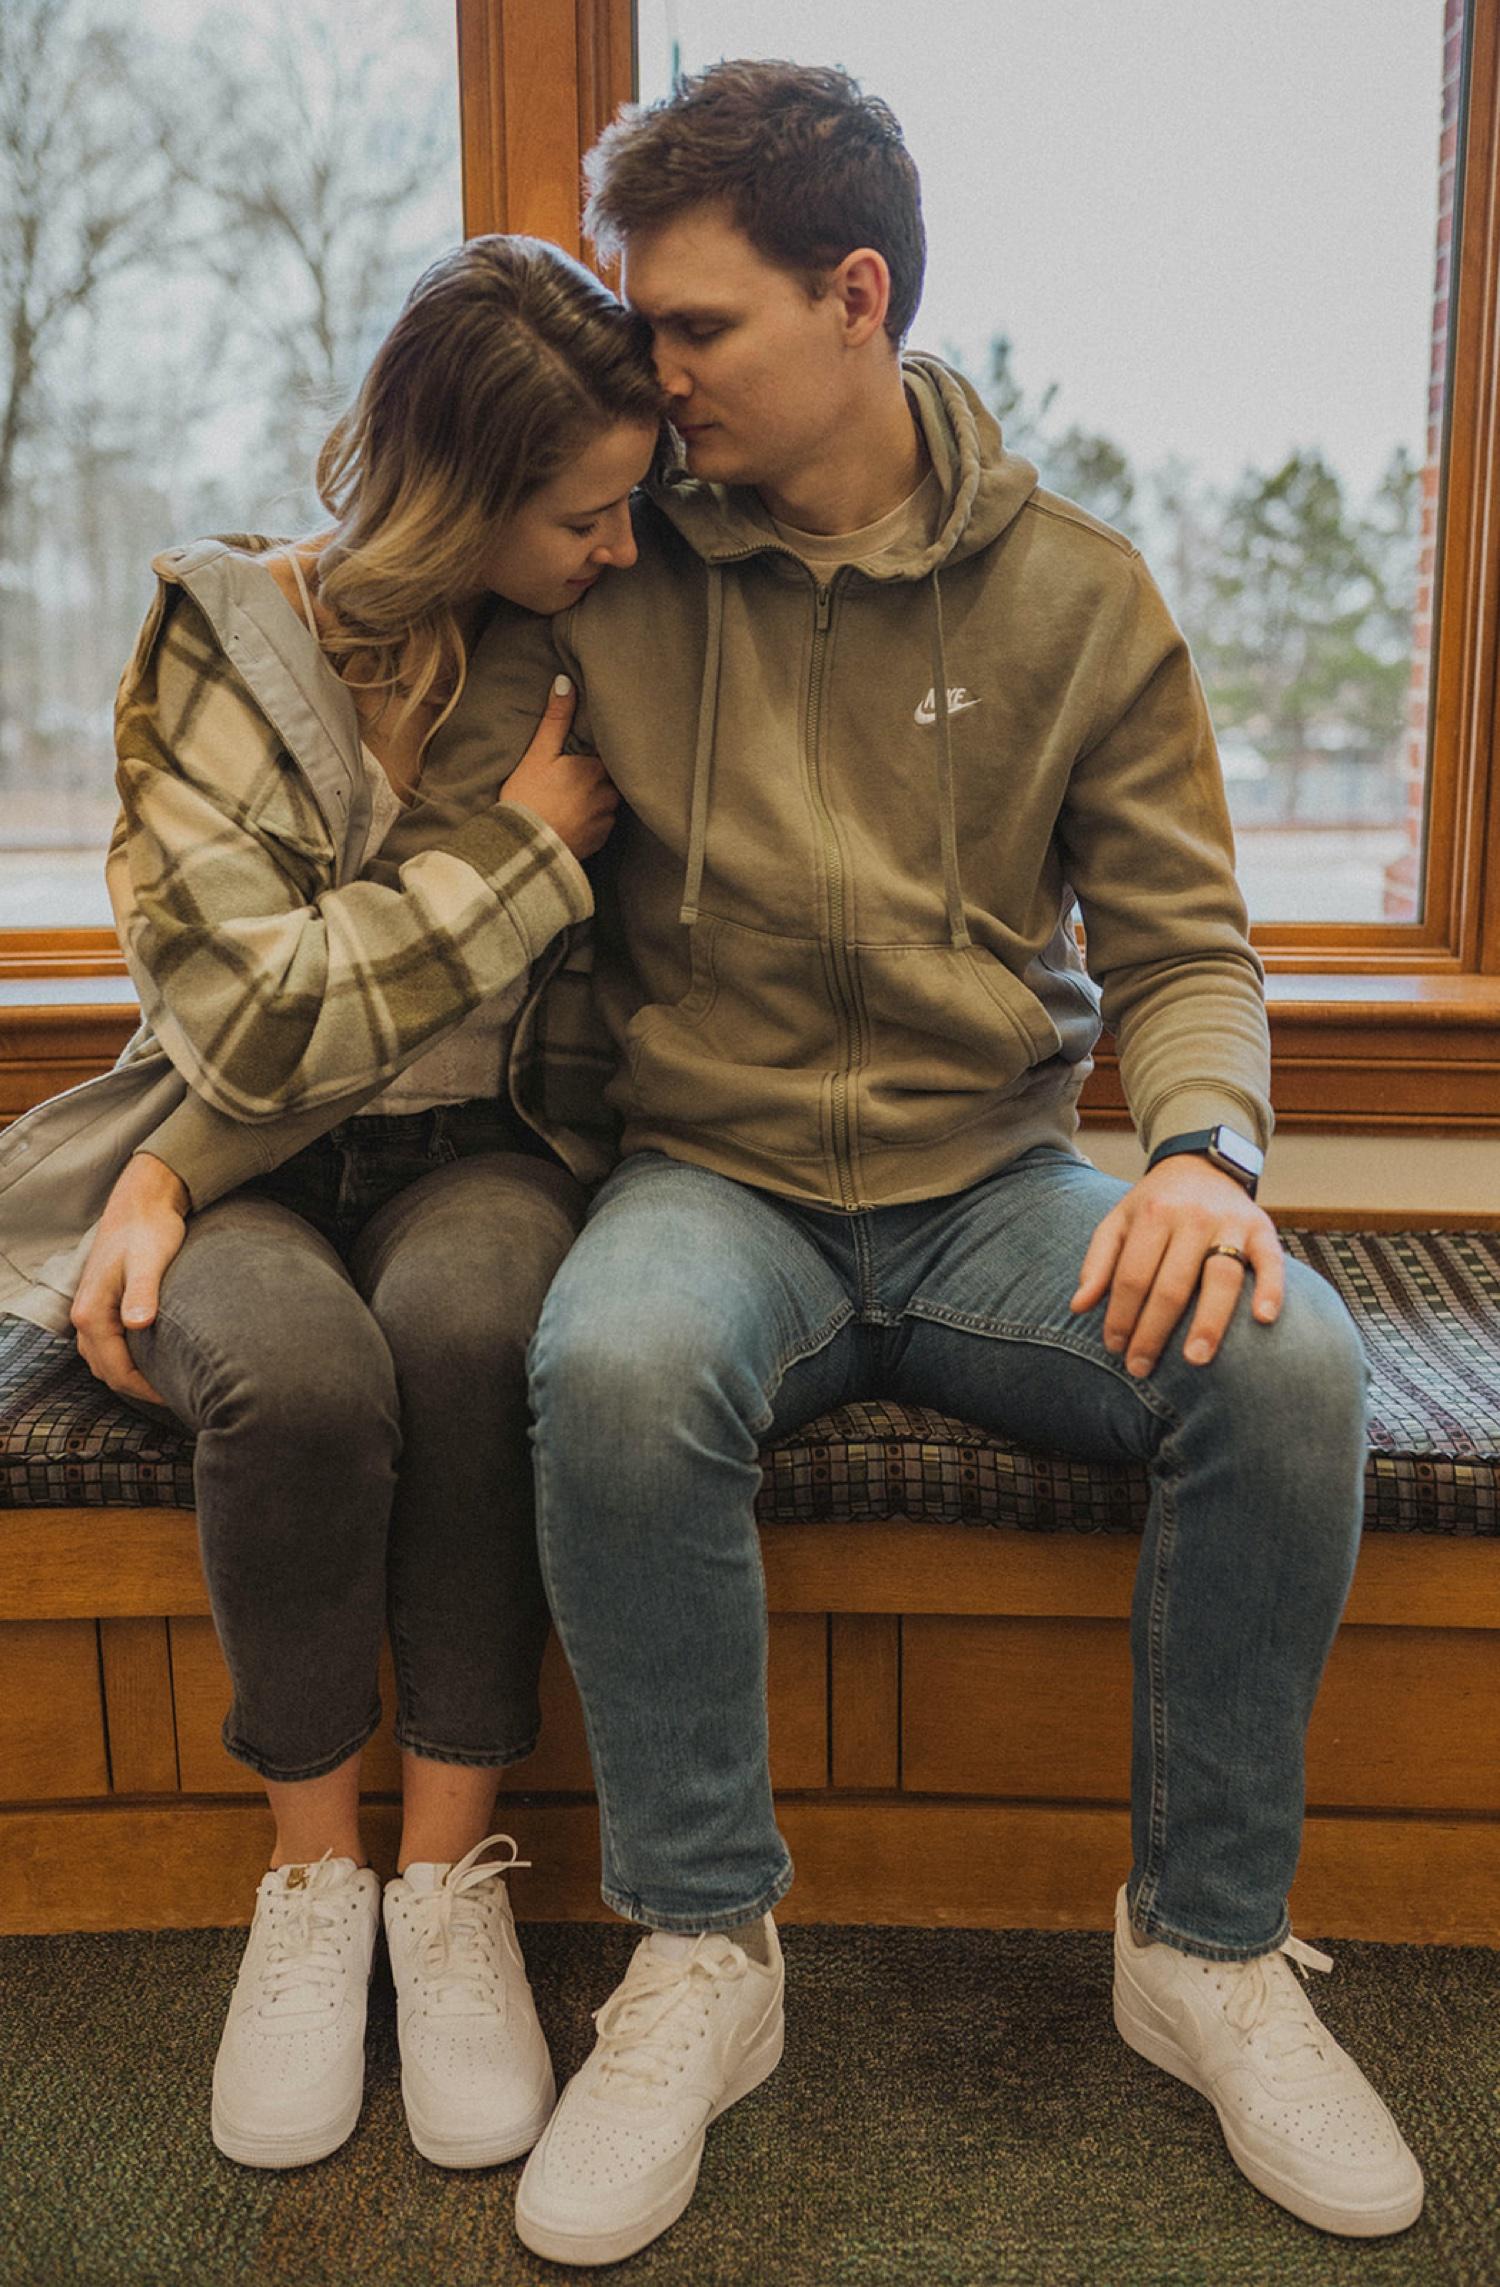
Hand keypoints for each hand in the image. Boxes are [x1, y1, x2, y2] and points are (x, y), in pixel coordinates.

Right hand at [70, 1152, 188, 1405]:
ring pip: (105, 1361)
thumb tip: (136, 1324)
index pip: (115, 1370)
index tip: (176, 1397)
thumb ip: (141, 1293)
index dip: (145, 1390)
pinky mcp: (103, 1305)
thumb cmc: (149, 1231)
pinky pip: (109, 1346)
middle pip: (107, 1371)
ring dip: (130, 1376)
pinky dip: (127, 1359)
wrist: (142, 1203)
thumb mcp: (148, 1262)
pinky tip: (154, 1360)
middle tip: (177, 1397)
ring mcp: (91, 1311)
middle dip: (137, 1389)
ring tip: (167, 1384)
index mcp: (92, 1313)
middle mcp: (84, 1316)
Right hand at [500, 674, 618, 859]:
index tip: (581, 759)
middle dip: (598, 779)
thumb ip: (555, 719)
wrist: (522, 849)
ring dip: (597, 802)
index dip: (595, 756)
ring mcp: (604, 821)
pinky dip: (592, 824)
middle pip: (610, 780)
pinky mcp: (599, 843)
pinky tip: (574, 821)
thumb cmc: (526, 798)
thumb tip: (565, 682)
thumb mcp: (538, 754)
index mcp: (594, 770)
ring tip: (574, 802)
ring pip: (608, 804)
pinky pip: (602, 827)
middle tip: (574, 780)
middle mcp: (607, 795)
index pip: (607, 756)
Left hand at [1069, 1154, 1282, 1377]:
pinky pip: (1271, 1261)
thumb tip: (1078, 1306)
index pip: (1133, 1275)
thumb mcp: (1118, 1222)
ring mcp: (1231, 1223)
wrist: (1202, 1163)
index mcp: (1153, 1214)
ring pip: (1221, 1277)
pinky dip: (1271, 1289)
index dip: (1121, 1315)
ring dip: (1209, 1322)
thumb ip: (1098, 1262)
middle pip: (1172, 1284)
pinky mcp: (1263, 1229)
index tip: (1114, 1347)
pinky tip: (1263, 1318)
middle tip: (1141, 1367)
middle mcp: (1193, 1217)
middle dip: (1154, 1330)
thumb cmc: (1155, 1203)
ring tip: (1195, 1359)